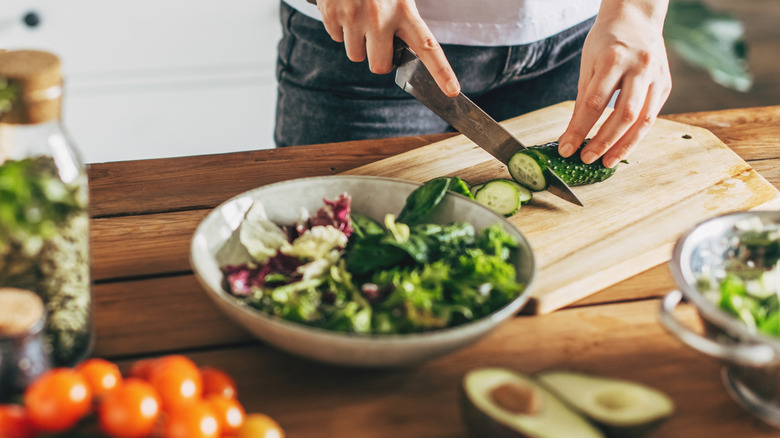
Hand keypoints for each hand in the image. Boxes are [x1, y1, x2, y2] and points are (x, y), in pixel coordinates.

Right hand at [313, 0, 459, 95]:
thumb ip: (405, 19)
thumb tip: (409, 46)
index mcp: (404, 9)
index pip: (428, 47)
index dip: (442, 72)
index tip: (452, 92)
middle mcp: (380, 17)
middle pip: (380, 66)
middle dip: (378, 59)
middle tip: (377, 40)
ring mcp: (354, 17)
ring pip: (355, 55)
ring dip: (356, 42)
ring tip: (359, 16)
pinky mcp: (332, 14)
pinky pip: (335, 38)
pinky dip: (339, 27)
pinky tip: (345, 8)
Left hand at [558, 0, 671, 167]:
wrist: (636, 16)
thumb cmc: (607, 40)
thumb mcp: (588, 64)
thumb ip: (583, 99)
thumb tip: (572, 134)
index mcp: (614, 59)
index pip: (594, 103)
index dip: (579, 130)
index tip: (567, 149)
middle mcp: (640, 68)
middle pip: (623, 114)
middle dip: (604, 142)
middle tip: (586, 159)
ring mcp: (657, 76)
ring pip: (643, 120)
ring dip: (625, 145)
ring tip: (608, 162)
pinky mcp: (665, 85)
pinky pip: (652, 116)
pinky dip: (636, 134)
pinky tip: (623, 146)